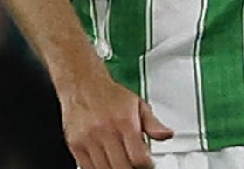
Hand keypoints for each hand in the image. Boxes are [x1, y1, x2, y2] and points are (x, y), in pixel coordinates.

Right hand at [58, 70, 173, 168]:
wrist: (81, 82)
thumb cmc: (109, 94)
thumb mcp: (137, 104)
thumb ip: (153, 123)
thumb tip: (167, 134)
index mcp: (124, 122)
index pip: (139, 158)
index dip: (147, 166)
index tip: (148, 164)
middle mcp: (105, 132)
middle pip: (122, 167)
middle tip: (135, 164)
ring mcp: (89, 140)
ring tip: (122, 162)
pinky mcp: (75, 145)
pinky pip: (88, 168)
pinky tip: (107, 163)